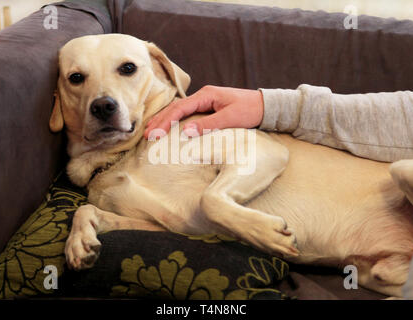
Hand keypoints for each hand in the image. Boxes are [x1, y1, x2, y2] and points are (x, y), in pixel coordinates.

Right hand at [144, 85, 263, 138]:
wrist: (265, 106)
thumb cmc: (250, 110)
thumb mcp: (231, 118)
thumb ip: (209, 125)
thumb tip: (186, 132)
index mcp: (206, 95)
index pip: (180, 108)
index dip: (166, 121)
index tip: (155, 133)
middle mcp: (203, 96)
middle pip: (176, 107)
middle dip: (160, 120)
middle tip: (147, 134)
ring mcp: (205, 101)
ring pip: (179, 110)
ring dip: (165, 120)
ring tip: (152, 131)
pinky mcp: (208, 108)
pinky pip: (187, 113)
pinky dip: (175, 120)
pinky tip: (168, 127)